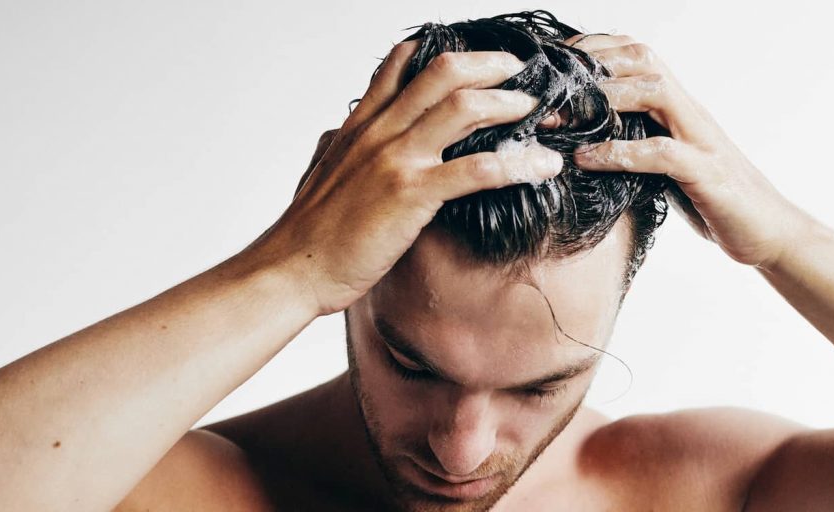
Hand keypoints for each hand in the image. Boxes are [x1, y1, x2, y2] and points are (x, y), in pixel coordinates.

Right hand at [244, 41, 564, 315]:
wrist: (292, 269)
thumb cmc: (309, 232)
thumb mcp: (321, 171)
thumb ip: (340, 145)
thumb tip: (340, 131)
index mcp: (360, 126)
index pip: (402, 65)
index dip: (446, 54)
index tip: (480, 61)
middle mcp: (380, 132)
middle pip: (443, 73)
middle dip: (490, 66)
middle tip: (519, 75)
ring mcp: (396, 160)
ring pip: (464, 109)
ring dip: (509, 105)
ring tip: (537, 111)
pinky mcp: (411, 195)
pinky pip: (475, 169)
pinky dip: (517, 164)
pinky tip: (541, 167)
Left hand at [568, 34, 813, 267]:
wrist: (769, 233)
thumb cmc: (712, 200)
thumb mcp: (664, 169)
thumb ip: (634, 148)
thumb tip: (579, 147)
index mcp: (678, 110)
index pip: (637, 57)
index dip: (595, 52)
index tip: (552, 65)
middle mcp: (690, 115)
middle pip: (644, 60)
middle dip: (593, 64)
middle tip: (547, 86)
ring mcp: (701, 141)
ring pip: (656, 92)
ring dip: (605, 98)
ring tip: (561, 117)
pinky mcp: (707, 174)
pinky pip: (662, 153)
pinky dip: (621, 153)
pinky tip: (588, 159)